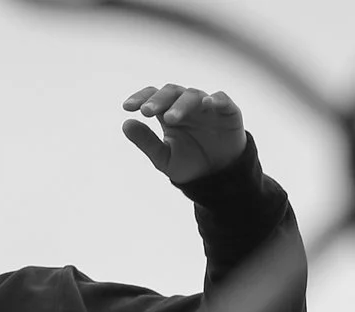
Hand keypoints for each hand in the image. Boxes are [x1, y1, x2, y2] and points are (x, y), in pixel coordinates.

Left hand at [120, 85, 245, 184]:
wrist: (216, 177)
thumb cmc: (189, 163)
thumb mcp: (164, 157)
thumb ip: (146, 142)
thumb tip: (125, 124)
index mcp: (169, 112)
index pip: (153, 97)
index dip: (141, 98)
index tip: (127, 107)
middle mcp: (187, 105)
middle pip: (172, 92)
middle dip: (158, 100)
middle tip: (147, 111)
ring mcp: (207, 107)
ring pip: (193, 96)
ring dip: (181, 105)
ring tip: (170, 119)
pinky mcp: (228, 112)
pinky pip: (222, 100)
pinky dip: (216, 100)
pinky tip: (207, 103)